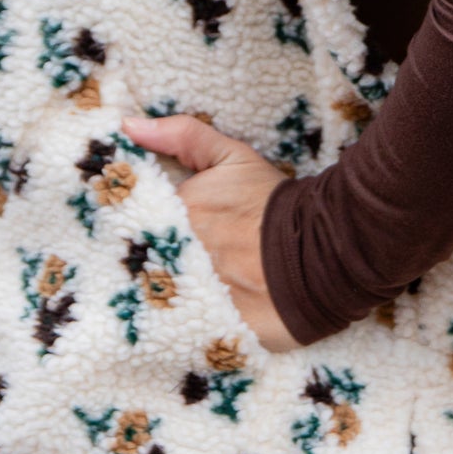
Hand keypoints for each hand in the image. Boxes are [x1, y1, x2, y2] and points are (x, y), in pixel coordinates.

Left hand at [123, 113, 297, 352]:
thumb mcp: (232, 157)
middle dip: (147, 261)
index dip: (139, 225)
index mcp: (177, 212)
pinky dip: (179, 326)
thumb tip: (128, 124)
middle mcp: (179, 253)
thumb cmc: (273, 203)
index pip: (137, 220)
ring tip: (178, 289)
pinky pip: (181, 330)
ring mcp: (194, 294)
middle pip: (144, 259)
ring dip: (162, 292)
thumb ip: (181, 136)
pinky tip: (187, 319)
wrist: (325, 251)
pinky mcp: (210, 328)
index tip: (149, 230)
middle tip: (168, 262)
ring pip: (160, 295)